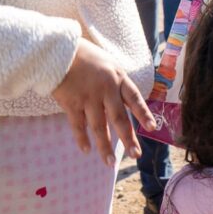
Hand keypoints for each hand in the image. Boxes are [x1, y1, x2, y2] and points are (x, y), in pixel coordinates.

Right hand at [52, 38, 156, 165]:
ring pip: (99, 126)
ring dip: (104, 146)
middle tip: (136, 155)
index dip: (143, 113)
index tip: (152, 127)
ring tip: (109, 162)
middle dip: (128, 138)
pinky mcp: (71, 103)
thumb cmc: (87, 57)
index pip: (134, 98)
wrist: (59, 51)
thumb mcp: (109, 64)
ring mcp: (88, 97)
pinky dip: (82, 138)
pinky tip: (86, 150)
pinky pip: (78, 125)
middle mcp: (106, 89)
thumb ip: (118, 83)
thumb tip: (129, 103)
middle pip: (119, 118)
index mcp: (118, 78)